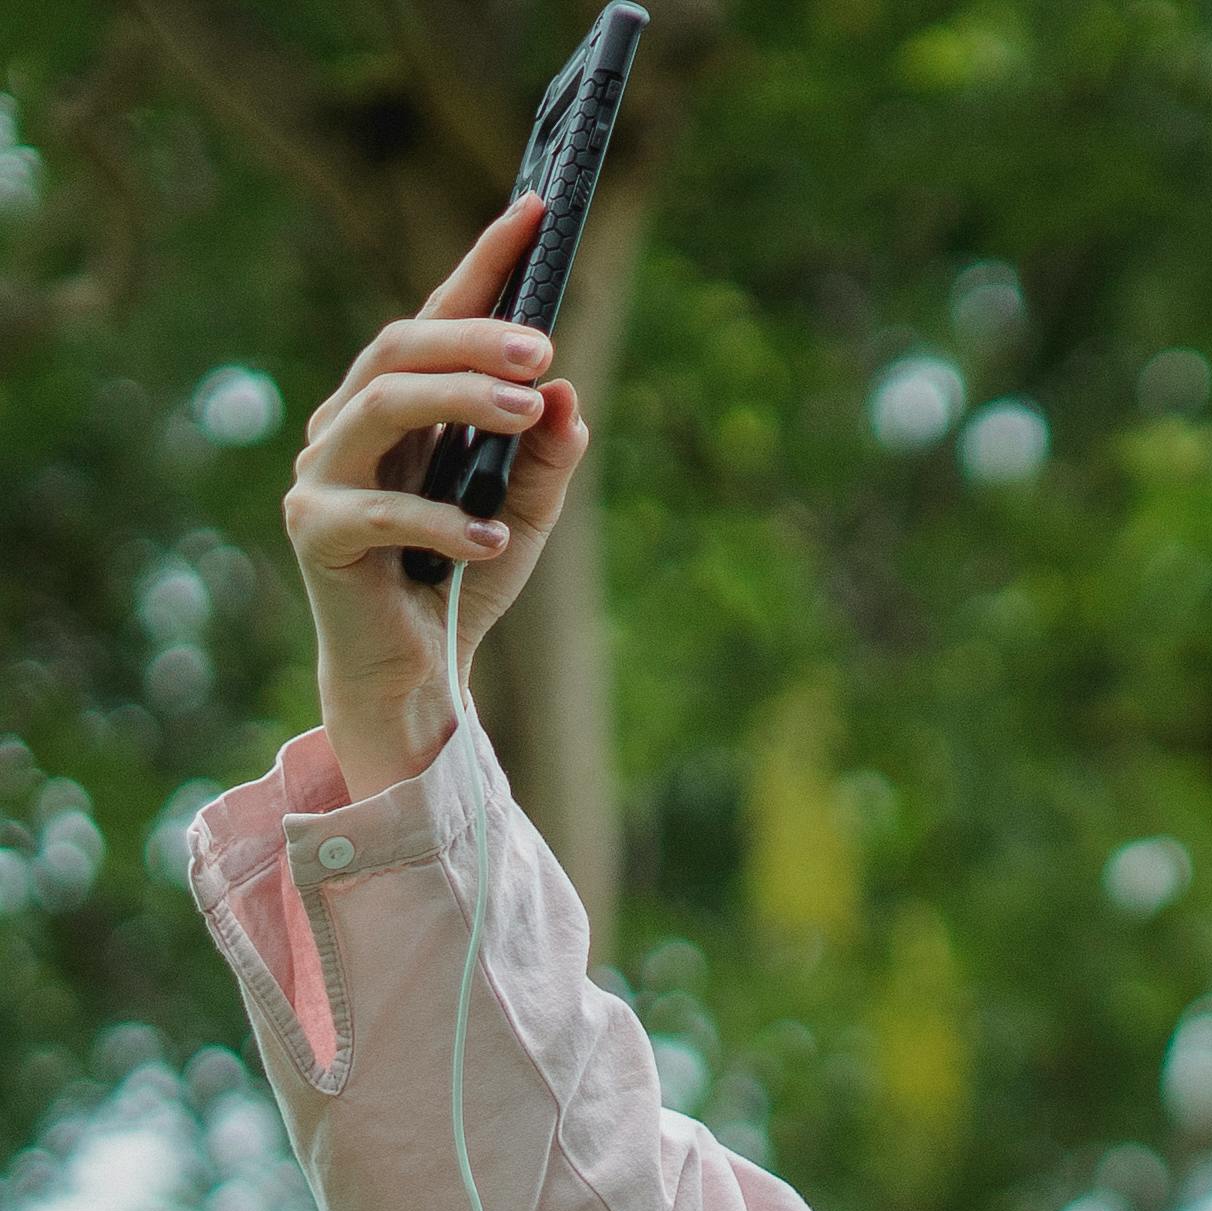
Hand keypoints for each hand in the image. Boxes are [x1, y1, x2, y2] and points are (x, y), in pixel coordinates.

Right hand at [283, 191, 596, 797]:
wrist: (418, 673)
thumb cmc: (466, 581)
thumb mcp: (529, 514)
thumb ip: (549, 456)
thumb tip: (569, 392)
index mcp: (401, 405)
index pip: (437, 316)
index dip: (484, 262)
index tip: (537, 208)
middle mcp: (349, 424)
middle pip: (399, 350)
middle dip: (473, 338)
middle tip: (545, 347)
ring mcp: (321, 473)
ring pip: (379, 406)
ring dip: (459, 402)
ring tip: (528, 414)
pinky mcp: (315, 532)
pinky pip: (377, 512)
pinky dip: (441, 521)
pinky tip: (492, 541)